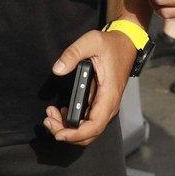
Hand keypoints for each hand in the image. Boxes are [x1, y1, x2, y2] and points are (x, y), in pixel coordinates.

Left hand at [43, 29, 136, 144]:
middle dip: (67, 133)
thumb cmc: (112, 45)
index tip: (60, 133)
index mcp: (109, 94)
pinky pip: (87, 121)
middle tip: (48, 121)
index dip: (77, 134)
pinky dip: (72, 121)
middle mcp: (109, 105)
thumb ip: (73, 53)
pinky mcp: (100, 103)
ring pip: (88, 129)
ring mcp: (106, 106)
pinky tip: (61, 111)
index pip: (95, 125)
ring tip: (51, 115)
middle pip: (90, 133)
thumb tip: (58, 70)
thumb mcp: (92, 41)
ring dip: (67, 127)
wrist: (125, 44)